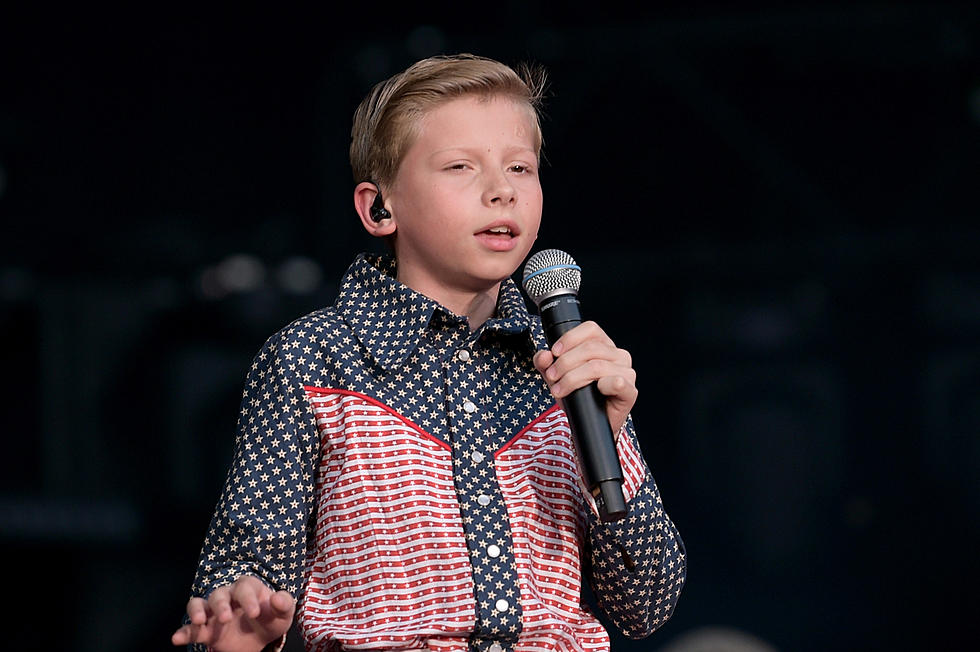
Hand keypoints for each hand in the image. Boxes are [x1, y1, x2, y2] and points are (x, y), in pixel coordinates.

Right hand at [171, 575, 294, 651]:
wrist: (260, 638)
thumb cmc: (271, 619)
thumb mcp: (283, 614)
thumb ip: (284, 604)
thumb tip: (277, 598)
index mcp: (248, 588)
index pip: (244, 587)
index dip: (248, 598)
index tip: (255, 613)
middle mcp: (227, 596)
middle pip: (219, 594)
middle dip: (221, 605)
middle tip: (226, 618)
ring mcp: (214, 612)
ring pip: (199, 604)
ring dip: (197, 611)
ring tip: (198, 622)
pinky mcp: (205, 630)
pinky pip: (190, 628)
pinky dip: (183, 632)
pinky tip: (177, 638)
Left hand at [533, 320, 637, 435]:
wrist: (588, 423)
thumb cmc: (577, 396)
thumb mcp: (555, 377)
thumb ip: (545, 364)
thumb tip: (544, 356)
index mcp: (603, 345)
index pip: (591, 329)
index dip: (570, 338)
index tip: (554, 352)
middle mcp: (618, 355)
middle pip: (590, 348)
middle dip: (565, 362)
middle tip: (552, 376)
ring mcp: (626, 372)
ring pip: (597, 366)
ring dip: (573, 378)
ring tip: (559, 389)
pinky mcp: (630, 391)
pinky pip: (616, 381)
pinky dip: (601, 385)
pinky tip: (593, 391)